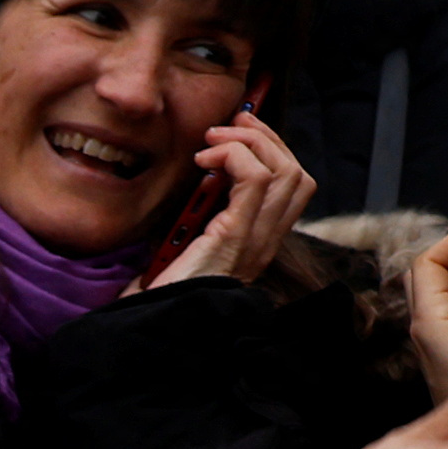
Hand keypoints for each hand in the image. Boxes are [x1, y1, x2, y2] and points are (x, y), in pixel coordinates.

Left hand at [148, 112, 313, 288]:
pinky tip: (204, 160)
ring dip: (251, 141)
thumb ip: (202, 218)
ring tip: (214, 139)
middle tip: (230, 125)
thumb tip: (200, 179)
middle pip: (297, 174)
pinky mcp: (234, 238)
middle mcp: (265, 242)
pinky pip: (255, 180)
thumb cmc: (161, 291)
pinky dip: (234, 156)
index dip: (273, 150)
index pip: (292, 187)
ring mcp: (255, 241)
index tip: (238, 132)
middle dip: (266, 137)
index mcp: (257, 242)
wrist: (151, 323)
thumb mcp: (186, 246)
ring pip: (285, 171)